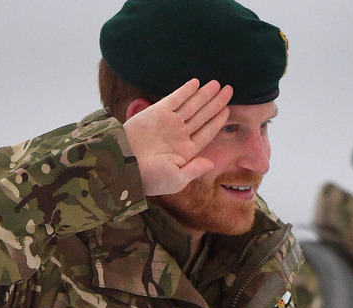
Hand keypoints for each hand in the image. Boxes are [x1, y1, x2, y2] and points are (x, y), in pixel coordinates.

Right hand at [123, 79, 233, 195]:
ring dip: (205, 94)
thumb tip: (211, 163)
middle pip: (202, 115)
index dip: (217, 121)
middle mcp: (179, 135)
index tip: (228, 110)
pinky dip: (186, 90)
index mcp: (185, 151)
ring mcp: (169, 123)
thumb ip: (195, 169)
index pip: (206, 133)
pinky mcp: (157, 112)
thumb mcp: (177, 179)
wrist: (123, 165)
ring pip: (192, 105)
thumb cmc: (150, 178)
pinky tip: (197, 83)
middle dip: (216, 103)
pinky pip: (175, 99)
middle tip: (229, 90)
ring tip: (218, 84)